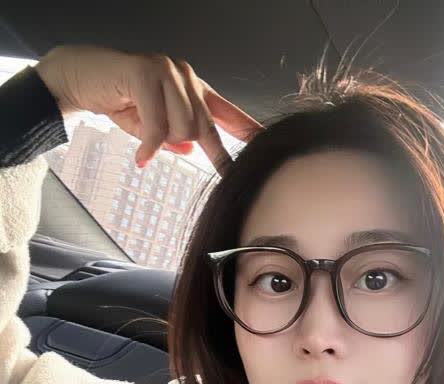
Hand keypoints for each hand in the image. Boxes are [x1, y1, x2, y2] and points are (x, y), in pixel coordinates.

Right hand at [34, 44, 263, 174]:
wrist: (81, 78)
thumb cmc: (118, 101)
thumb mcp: (152, 128)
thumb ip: (176, 139)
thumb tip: (191, 149)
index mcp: (193, 90)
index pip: (229, 115)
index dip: (248, 133)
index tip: (267, 149)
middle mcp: (185, 77)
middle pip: (203, 128)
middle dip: (186, 146)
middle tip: (160, 153)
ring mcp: (167, 71)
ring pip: (182, 128)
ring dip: (160, 141)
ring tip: (142, 136)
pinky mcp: (146, 73)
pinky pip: (158, 125)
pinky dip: (150, 146)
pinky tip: (141, 157)